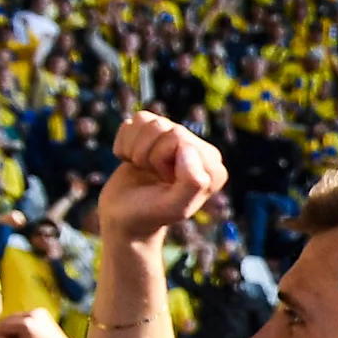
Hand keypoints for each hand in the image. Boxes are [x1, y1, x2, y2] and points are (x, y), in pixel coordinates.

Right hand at [101, 112, 226, 251]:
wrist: (126, 216)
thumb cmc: (151, 213)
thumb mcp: (176, 207)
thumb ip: (192, 182)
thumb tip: (187, 147)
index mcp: (212, 166)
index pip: (179, 138)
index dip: (161, 159)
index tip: (165, 181)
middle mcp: (198, 149)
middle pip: (162, 127)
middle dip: (147, 154)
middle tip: (152, 176)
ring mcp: (175, 139)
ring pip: (148, 122)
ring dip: (135, 149)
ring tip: (144, 169)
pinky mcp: (154, 134)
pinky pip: (134, 121)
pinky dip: (125, 143)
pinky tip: (134, 161)